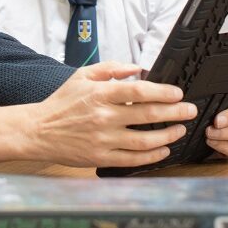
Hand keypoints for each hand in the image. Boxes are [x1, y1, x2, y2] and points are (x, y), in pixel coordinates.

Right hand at [25, 61, 197, 168]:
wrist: (38, 130)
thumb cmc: (61, 103)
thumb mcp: (82, 75)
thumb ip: (111, 69)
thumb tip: (137, 68)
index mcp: (100, 94)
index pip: (139, 91)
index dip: (163, 92)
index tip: (177, 93)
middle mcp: (103, 117)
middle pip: (148, 114)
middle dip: (175, 112)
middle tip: (189, 110)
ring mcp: (103, 139)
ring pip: (145, 140)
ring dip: (168, 135)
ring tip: (180, 129)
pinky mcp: (101, 157)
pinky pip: (133, 159)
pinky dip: (152, 155)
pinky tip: (163, 149)